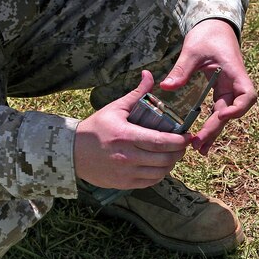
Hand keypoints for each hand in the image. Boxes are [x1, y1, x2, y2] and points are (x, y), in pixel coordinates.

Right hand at [74, 71, 188, 188]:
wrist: (72, 152)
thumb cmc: (95, 128)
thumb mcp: (115, 108)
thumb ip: (136, 94)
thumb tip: (149, 74)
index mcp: (126, 136)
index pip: (161, 141)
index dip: (179, 141)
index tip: (187, 136)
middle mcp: (127, 157)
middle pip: (164, 159)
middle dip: (179, 152)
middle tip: (183, 145)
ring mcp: (126, 173)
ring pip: (159, 173)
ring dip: (170, 164)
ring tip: (173, 154)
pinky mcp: (123, 183)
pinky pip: (149, 182)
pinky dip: (159, 175)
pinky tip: (160, 165)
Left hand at [156, 18, 256, 153]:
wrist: (214, 27)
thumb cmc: (207, 35)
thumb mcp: (192, 50)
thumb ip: (181, 70)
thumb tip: (166, 86)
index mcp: (235, 72)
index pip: (247, 95)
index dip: (238, 108)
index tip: (222, 115)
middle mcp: (235, 84)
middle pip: (233, 111)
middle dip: (217, 128)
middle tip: (199, 145)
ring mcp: (229, 89)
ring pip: (225, 115)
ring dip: (214, 131)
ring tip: (199, 149)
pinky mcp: (221, 92)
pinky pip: (218, 111)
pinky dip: (211, 124)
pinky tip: (201, 138)